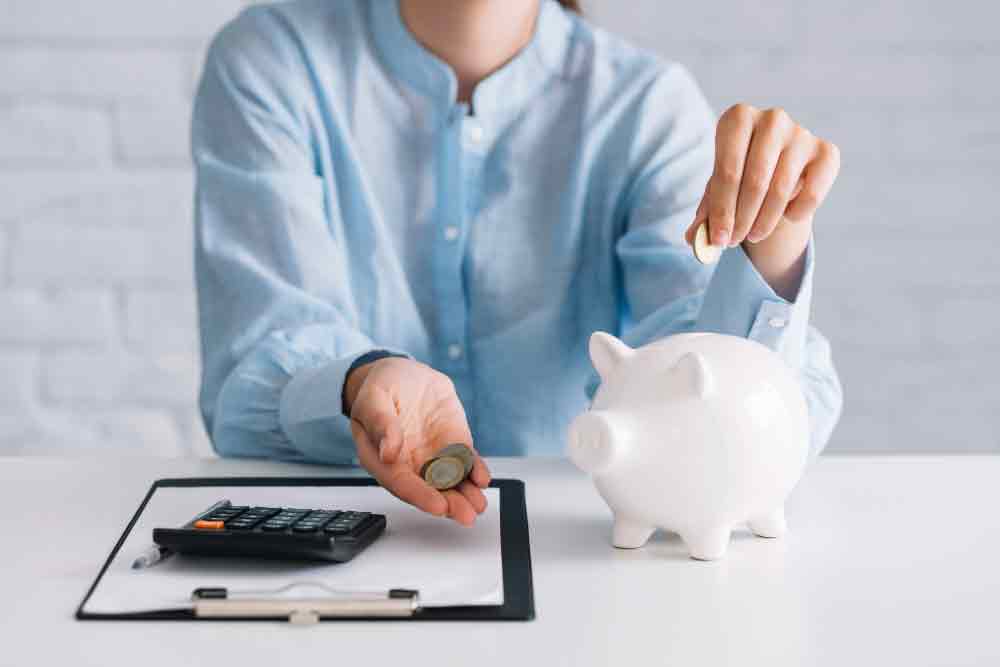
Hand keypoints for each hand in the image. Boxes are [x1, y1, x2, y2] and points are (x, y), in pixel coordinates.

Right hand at [344, 357, 490, 525]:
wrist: (403, 373)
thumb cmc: (381, 387)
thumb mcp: (373, 399)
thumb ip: (380, 424)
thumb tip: (389, 452)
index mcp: (382, 458)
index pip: (400, 483)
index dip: (419, 496)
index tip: (437, 505)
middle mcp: (408, 463)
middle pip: (428, 490)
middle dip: (448, 504)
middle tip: (464, 514)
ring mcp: (432, 455)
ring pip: (450, 482)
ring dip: (465, 495)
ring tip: (478, 505)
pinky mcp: (452, 443)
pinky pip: (465, 462)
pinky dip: (475, 471)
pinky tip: (482, 478)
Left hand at [684, 104, 839, 298]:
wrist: (775, 169)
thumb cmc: (738, 178)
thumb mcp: (716, 193)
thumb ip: (704, 215)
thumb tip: (695, 240)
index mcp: (737, 118)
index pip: (728, 170)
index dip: (722, 211)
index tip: (718, 241)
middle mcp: (772, 119)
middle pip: (755, 180)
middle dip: (741, 218)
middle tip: (732, 243)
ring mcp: (801, 133)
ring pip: (782, 189)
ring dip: (764, 221)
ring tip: (752, 236)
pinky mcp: (827, 151)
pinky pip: (813, 193)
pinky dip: (797, 213)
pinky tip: (786, 216)